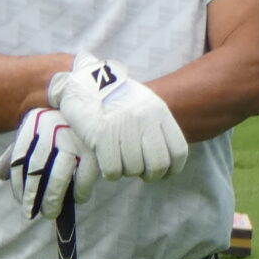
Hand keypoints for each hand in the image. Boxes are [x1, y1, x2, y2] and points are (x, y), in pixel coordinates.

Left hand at [0, 107, 98, 219]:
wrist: (100, 106)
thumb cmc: (65, 123)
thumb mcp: (40, 130)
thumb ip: (18, 150)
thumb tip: (1, 175)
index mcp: (35, 122)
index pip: (20, 159)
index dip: (18, 184)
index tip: (21, 200)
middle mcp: (52, 129)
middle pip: (36, 170)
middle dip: (32, 196)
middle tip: (30, 214)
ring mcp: (75, 139)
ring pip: (58, 177)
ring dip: (52, 199)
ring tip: (50, 212)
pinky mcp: (95, 150)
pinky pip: (84, 179)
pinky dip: (80, 193)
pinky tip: (77, 199)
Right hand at [48, 53, 189, 180]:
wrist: (80, 82)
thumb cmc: (113, 97)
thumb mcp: (143, 103)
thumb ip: (156, 126)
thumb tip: (167, 156)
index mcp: (158, 111)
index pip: (178, 151)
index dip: (172, 169)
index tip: (164, 173)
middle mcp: (144, 118)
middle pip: (158, 164)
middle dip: (150, 175)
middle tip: (140, 173)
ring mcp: (123, 127)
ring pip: (134, 169)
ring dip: (127, 172)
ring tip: (119, 161)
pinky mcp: (101, 135)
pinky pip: (113, 169)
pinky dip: (111, 173)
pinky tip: (107, 164)